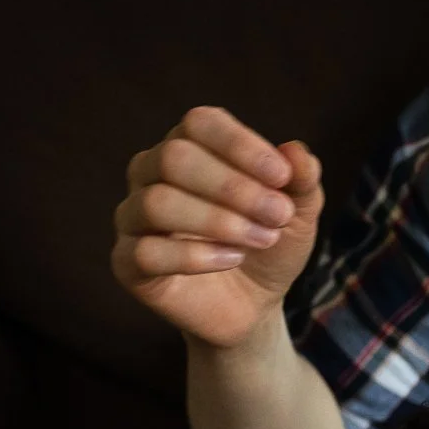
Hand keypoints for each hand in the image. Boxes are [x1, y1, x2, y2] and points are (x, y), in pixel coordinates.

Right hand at [111, 107, 325, 348]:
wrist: (256, 305)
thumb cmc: (270, 245)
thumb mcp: (299, 213)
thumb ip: (302, 180)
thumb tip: (295, 151)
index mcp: (190, 146)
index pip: (199, 123)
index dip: (240, 145)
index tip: (283, 178)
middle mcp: (151, 173)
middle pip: (173, 157)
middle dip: (233, 187)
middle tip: (276, 215)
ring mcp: (134, 217)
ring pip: (157, 202)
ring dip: (219, 221)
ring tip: (260, 239)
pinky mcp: (127, 263)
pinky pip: (146, 252)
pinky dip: (196, 257)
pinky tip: (231, 260)